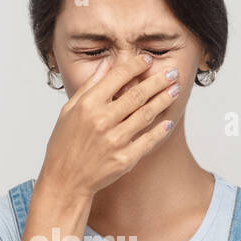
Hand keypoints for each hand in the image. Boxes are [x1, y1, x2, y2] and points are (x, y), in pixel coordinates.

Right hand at [38, 52, 181, 200]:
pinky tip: (168, 120)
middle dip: (158, 81)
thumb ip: (89, 86)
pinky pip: (148, 140)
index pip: (117, 77)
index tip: (148, 60)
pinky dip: (160, 130)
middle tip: (173, 73)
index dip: (136, 66)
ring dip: (164, 100)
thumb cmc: (64, 144)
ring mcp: (115, 141)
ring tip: (175, 90)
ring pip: (146, 114)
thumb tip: (107, 64)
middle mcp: (102, 121)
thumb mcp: (69, 110)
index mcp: (88, 105)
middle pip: (137, 94)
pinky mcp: (124, 159)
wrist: (65, 180)